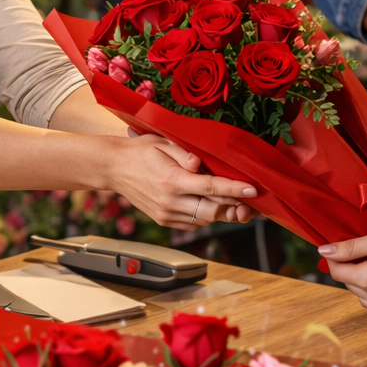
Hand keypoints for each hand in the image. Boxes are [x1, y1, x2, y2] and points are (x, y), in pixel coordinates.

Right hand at [106, 131, 258, 229]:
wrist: (114, 168)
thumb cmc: (140, 151)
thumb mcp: (163, 142)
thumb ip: (185, 154)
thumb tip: (200, 165)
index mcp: (172, 181)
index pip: (211, 188)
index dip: (235, 189)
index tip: (252, 190)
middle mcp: (170, 202)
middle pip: (213, 210)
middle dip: (235, 206)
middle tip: (251, 200)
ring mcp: (167, 215)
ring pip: (205, 220)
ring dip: (222, 213)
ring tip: (237, 204)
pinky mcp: (164, 221)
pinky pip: (193, 224)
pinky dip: (206, 217)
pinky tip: (212, 206)